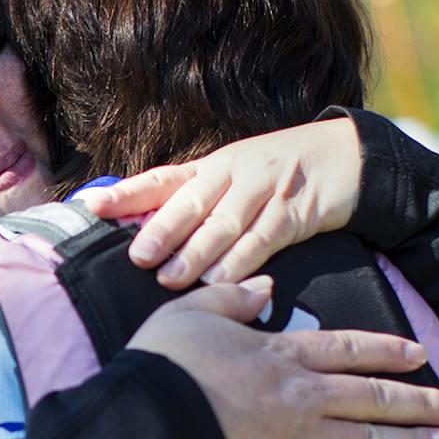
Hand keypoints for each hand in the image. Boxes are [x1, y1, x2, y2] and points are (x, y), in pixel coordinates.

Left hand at [85, 116, 363, 287]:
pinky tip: (222, 281)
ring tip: (171, 279)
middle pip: (191, 201)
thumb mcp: (232, 177)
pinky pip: (265, 238)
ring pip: (225, 223)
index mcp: (211, 166)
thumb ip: (193, 202)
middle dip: (162, 229)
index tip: (92, 207)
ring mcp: (265, 190)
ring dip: (197, 253)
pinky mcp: (296, 210)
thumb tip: (141, 235)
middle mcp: (233, 174)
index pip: (161, 179)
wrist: (346, 157)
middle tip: (138, 256)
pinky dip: (242, 260)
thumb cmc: (276, 175)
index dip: (127, 193)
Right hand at [126, 288, 438, 438]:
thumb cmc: (162, 369)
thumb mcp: (190, 314)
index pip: (349, 349)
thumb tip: (265, 289)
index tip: (421, 355)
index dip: (388, 351)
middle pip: (376, 397)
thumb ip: (231, 299)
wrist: (148, 430)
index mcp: (282, 354)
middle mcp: (304, 396)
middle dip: (423, 401)